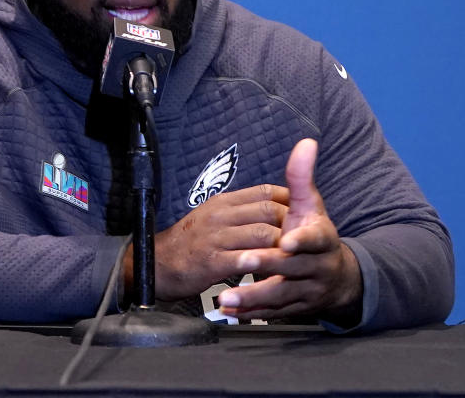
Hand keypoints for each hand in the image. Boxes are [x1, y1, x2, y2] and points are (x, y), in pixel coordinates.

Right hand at [123, 183, 289, 301]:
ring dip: (283, 247)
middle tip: (307, 239)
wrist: (157, 263)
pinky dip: (262, 264)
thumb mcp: (213, 217)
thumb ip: (239, 211)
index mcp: (224, 201)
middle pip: (269, 210)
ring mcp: (216, 237)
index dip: (289, 201)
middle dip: (292, 224)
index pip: (266, 191)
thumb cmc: (190, 243)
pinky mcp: (212, 261)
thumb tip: (269, 207)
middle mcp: (221, 214)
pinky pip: (244, 260)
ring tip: (297, 258)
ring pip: (262, 234)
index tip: (304, 214)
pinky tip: (274, 273)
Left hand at [217, 138, 362, 324]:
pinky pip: (272, 312)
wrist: (336, 277)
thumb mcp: (311, 205)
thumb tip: (306, 142)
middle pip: (292, 268)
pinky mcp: (296, 308)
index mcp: (323, 239)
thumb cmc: (314, 232)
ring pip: (281, 295)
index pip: (316, 239)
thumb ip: (302, 177)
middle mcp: (318, 267)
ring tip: (225, 297)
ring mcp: (308, 290)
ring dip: (252, 296)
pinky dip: (250, 312)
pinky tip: (228, 311)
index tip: (286, 241)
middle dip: (267, 265)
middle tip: (242, 262)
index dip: (302, 240)